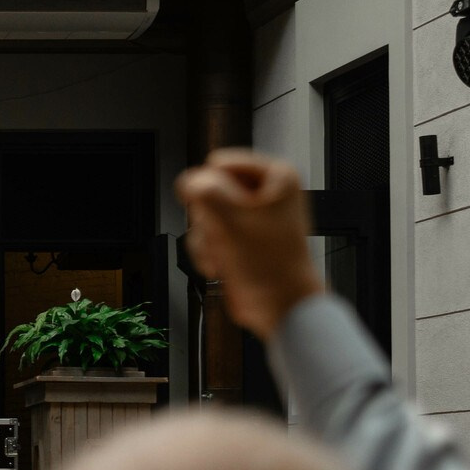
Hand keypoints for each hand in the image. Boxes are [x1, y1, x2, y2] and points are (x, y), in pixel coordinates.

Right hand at [175, 149, 325, 338]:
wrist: (281, 306)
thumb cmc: (271, 267)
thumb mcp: (232, 220)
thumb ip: (205, 192)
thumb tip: (187, 181)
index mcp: (275, 177)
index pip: (220, 163)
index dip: (211, 189)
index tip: (223, 213)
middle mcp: (264, 194)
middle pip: (209, 191)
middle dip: (208, 219)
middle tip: (224, 237)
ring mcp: (250, 218)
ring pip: (203, 215)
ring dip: (206, 240)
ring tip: (224, 256)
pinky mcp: (239, 239)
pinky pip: (207, 236)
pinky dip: (208, 252)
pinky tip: (221, 265)